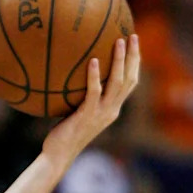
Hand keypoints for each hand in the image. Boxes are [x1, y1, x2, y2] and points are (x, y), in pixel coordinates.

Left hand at [43, 35, 140, 170]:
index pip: (130, 84)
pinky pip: (93, 93)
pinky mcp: (87, 116)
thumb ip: (83, 96)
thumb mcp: (79, 112)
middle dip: (133, 57)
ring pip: (117, 84)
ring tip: (119, 41)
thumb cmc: (64, 134)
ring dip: (119, 61)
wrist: (58, 156)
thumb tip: (75, 72)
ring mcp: (100, 114)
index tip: (134, 45)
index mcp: (112, 109)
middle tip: (132, 36)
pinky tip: (92, 61)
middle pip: (129, 80)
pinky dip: (94, 76)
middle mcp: (111, 111)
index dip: (135, 64)